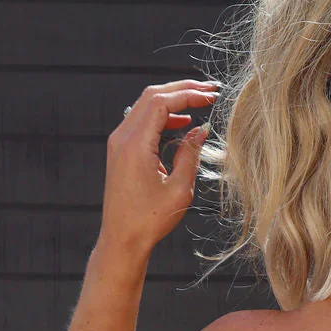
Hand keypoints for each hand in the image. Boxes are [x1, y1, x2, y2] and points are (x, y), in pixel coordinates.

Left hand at [100, 79, 218, 254]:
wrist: (122, 239)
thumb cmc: (149, 220)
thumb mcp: (179, 189)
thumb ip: (190, 155)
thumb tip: (200, 132)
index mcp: (135, 144)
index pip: (161, 103)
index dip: (188, 95)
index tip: (211, 96)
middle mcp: (122, 137)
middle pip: (152, 96)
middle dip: (181, 90)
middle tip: (208, 91)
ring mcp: (119, 143)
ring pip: (146, 106)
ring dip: (172, 102)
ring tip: (199, 105)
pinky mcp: (121, 151)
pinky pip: (142, 122)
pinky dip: (162, 118)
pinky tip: (181, 125)